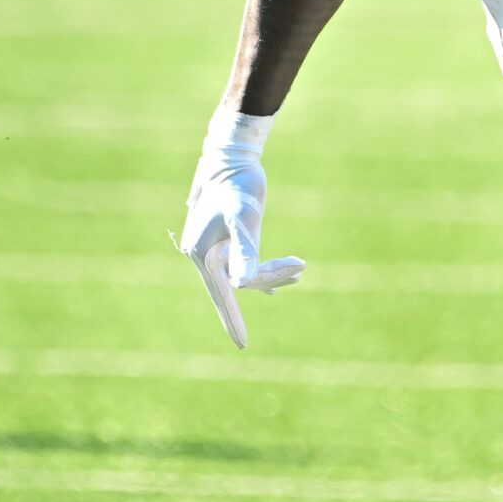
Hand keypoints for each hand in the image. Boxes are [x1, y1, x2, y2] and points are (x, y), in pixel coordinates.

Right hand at [178, 110, 304, 348]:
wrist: (232, 157)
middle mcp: (204, 255)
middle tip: (299, 270)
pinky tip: (280, 284)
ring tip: (300, 268)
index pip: (224, 294)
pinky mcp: (225, 241)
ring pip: (244, 273)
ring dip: (272, 273)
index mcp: (203, 255)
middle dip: (269, 280)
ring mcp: (213, 249)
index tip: (243, 345)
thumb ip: (245, 250)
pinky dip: (264, 271)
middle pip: (238, 283)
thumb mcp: (244, 217)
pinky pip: (243, 265)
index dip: (234, 320)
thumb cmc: (237, 185)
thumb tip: (245, 285)